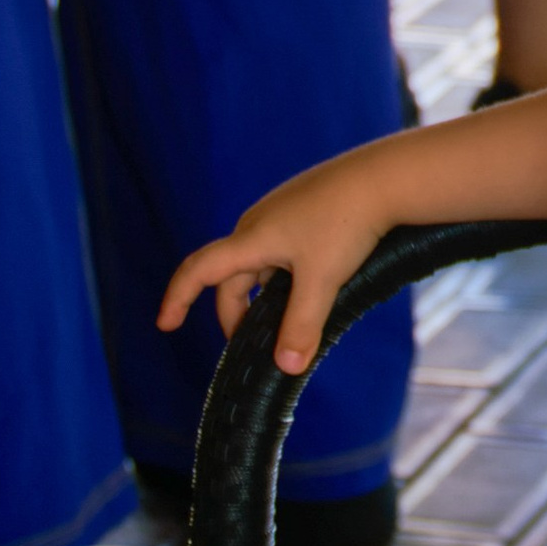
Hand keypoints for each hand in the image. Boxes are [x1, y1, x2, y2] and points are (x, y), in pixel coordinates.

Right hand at [155, 163, 390, 376]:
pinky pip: (279, 252)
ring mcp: (279, 215)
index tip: (165, 324)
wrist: (381, 178)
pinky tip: (313, 289)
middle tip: (252, 348)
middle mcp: (256, 224)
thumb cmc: (347, 224)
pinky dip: (282, 278)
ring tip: (289, 323)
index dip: (178, 298)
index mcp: (250, 239)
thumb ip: (302, 326)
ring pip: (258, 265)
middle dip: (236, 314)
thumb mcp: (322, 281)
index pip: (199, 271)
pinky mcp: (300, 211)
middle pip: (231, 277)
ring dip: (262, 297)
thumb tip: (285, 367)